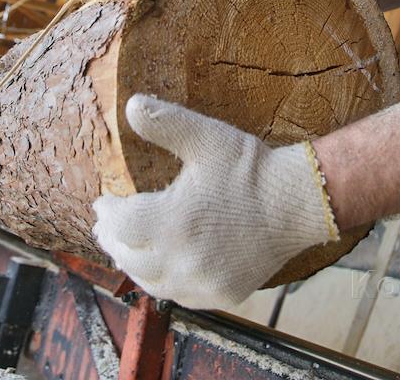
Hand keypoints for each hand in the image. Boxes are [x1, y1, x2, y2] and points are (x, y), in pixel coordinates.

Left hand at [91, 94, 338, 309]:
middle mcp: (183, 259)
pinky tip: (162, 268)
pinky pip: (180, 295)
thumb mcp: (206, 138)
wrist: (296, 203)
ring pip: (151, 281)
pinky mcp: (222, 294)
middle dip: (114, 240)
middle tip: (106, 227)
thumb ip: (165, 122)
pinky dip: (164, 281)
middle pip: (128, 257)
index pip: (119, 226)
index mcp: (173, 221)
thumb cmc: (249, 168)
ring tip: (127, 248)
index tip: (103, 202)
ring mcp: (203, 282)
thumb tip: (131, 103)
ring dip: (134, 263)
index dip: (107, 213)